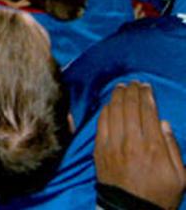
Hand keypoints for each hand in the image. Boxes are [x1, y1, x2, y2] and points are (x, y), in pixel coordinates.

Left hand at [95, 82, 185, 209]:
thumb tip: (164, 123)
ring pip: (114, 112)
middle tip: (134, 83)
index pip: (148, 112)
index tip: (146, 87)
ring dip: (118, 96)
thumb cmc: (159, 194)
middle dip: (132, 91)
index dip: (147, 96)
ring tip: (122, 88)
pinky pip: (101, 123)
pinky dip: (105, 110)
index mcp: (154, 148)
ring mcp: (113, 145)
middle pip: (130, 107)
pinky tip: (110, 103)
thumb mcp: (180, 176)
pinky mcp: (99, 150)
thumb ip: (174, 148)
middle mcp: (132, 143)